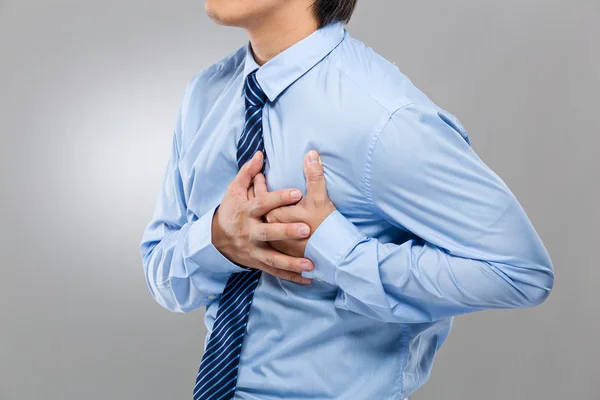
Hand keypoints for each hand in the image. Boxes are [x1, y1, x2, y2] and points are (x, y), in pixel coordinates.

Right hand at [212, 151, 313, 284]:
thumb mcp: (234, 190)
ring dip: (291, 263)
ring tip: (311, 264)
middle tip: (306, 229)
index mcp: (245, 211)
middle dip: (286, 232)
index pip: (263, 203)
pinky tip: (309, 279)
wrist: (215, 239)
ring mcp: (253, 250)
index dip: (279, 198)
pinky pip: (276, 272)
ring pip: (272, 258)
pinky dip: (292, 277)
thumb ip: (248, 173)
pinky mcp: (258, 263)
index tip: (297, 192)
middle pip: (268, 233)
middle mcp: (249, 232)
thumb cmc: (230, 211)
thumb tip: (260, 154)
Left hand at [249, 150, 336, 258]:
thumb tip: (311, 154)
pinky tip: (271, 230)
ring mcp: (275, 244)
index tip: (258, 174)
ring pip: (261, 226)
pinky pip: (269, 241)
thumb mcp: (319, 198)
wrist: (333, 254)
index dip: (259, 183)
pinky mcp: (282, 255)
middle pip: (258, 212)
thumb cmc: (324, 226)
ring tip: (261, 208)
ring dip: (260, 216)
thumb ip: (314, 175)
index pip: (261, 196)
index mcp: (275, 216)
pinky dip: (268, 233)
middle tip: (255, 186)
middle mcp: (270, 231)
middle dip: (257, 197)